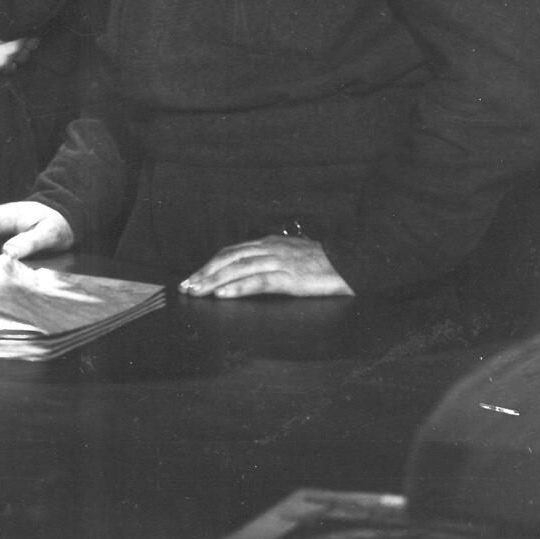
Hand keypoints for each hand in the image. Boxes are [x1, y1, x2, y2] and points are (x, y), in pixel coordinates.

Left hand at [178, 236, 353, 298]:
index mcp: (268, 243)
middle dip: (204, 273)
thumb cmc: (324, 263)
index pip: (230, 252)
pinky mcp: (290, 278)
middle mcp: (269, 249)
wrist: (352, 263)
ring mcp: (279, 262)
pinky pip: (259, 282)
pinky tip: (224, 295)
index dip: (209, 264)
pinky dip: (238, 288)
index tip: (194, 277)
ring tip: (197, 292)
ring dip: (214, 281)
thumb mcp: (291, 254)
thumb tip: (250, 268)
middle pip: (228, 259)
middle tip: (187, 287)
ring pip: (238, 270)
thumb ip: (271, 258)